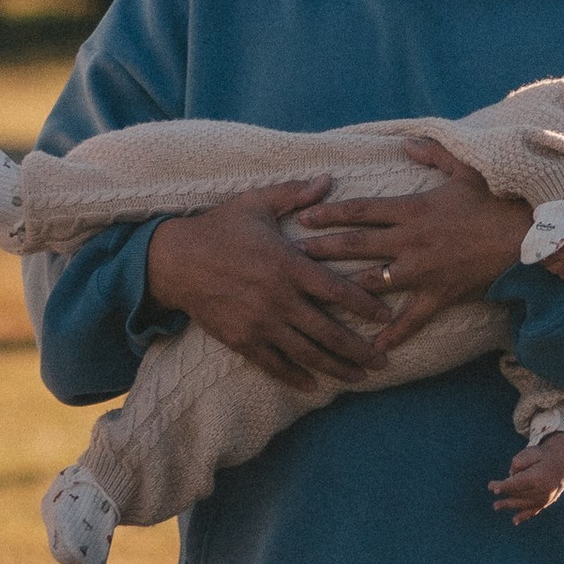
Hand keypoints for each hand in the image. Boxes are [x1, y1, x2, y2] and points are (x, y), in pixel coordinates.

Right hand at [144, 181, 398, 390]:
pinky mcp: (242, 340)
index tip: (387, 316)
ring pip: (307, 353)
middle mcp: (278, 298)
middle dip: (360, 349)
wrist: (175, 260)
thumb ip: (295, 195)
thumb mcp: (256, 203)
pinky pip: (275, 364)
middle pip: (329, 331)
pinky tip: (314, 384)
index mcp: (288, 264)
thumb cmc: (219, 227)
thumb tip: (328, 180)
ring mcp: (260, 323)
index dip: (366, 305)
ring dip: (337, 368)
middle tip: (384, 361)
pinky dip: (296, 377)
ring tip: (360, 377)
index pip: (338, 290)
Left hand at [296, 137, 536, 351]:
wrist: (524, 237)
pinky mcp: (438, 295)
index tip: (303, 217)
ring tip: (315, 297)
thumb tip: (406, 140)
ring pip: (374, 282)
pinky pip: (411, 319)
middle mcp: (410, 241)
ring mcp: (422, 271)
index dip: (330, 213)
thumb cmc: (494, 201)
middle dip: (323, 249)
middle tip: (293, 255)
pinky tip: (371, 348)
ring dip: (344, 289)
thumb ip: (433, 154)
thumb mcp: (464, 169)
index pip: (361, 211)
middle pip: (357, 245)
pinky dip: (391, 334)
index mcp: (412, 209)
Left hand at [489, 431, 563, 523]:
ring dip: (510, 505)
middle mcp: (543, 490)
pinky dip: (524, 516)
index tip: (494, 488)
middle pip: (520, 493)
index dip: (506, 486)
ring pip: (524, 503)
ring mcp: (545, 498)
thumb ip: (520, 462)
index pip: (519, 482)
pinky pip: (534, 510)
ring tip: (496, 506)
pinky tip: (515, 521)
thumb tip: (511, 475)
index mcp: (539, 476)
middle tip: (491, 489)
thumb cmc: (542, 456)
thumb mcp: (531, 452)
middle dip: (505, 492)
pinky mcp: (545, 502)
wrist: (561, 462)